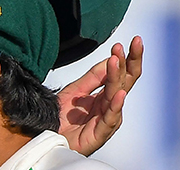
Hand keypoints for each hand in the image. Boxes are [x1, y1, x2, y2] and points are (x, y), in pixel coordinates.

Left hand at [57, 36, 143, 155]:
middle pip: (125, 82)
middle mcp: (108, 107)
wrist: (43, 137)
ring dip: (117, 76)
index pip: (120, 75)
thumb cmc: (60, 119)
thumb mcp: (75, 91)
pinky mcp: (98, 134)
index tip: (126, 43)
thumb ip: (93, 77)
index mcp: (104, 97)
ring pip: (116, 96)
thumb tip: (110, 59)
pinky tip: (118, 93)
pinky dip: (115, 106)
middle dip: (131, 62)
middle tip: (135, 43)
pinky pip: (109, 119)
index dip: (125, 58)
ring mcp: (105, 120)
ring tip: (116, 60)